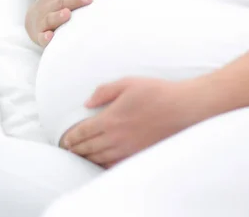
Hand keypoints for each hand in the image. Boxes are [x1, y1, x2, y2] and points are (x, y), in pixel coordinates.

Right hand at [25, 0, 110, 46]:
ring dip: (59, 16)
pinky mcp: (39, 35)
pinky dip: (45, 37)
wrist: (32, 21)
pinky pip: (41, 36)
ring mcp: (43, 19)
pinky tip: (50, 36)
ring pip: (51, 17)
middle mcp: (50, 3)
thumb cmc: (57, 5)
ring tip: (68, 14)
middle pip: (63, 0)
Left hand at [59, 77, 206, 168]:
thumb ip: (105, 91)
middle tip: (68, 149)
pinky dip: (103, 165)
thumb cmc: (157, 92)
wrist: (183, 108)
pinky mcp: (139, 154)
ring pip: (99, 158)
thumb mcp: (128, 83)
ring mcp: (128, 149)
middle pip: (88, 148)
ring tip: (80, 156)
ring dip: (87, 158)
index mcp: (111, 118)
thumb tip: (87, 103)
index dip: (71, 137)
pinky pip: (115, 165)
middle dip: (76, 149)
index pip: (83, 132)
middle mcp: (116, 137)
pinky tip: (101, 162)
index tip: (64, 139)